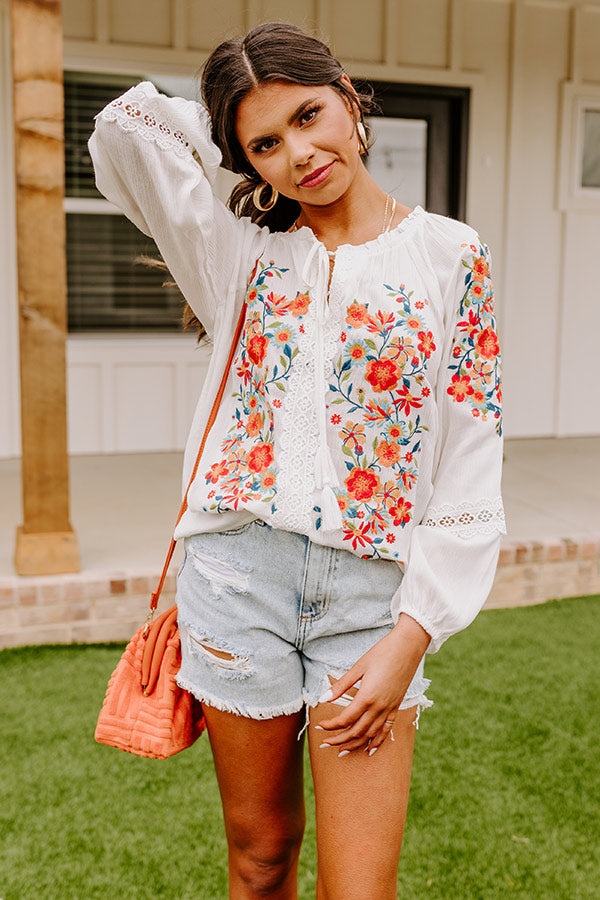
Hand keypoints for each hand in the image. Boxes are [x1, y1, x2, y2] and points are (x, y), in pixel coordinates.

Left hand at [316, 614, 429, 755]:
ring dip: (356, 744)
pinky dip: (377, 741)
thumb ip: (341, 686)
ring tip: (343, 750)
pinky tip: (370, 749)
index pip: (345, 719)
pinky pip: (386, 730)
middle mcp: (379, 707)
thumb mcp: (358, 667)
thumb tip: (323, 698)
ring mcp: (389, 708)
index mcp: (367, 696)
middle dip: (340, 740)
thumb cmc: (382, 653)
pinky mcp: (396, 707)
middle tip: (326, 743)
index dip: (331, 726)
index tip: (320, 726)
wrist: (408, 647)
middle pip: (357, 731)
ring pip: (371, 734)